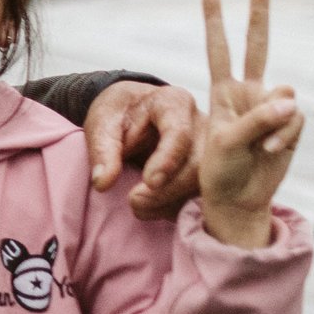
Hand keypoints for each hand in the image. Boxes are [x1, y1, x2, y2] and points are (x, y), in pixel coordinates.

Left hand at [86, 80, 202, 215]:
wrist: (130, 113)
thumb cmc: (118, 115)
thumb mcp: (102, 124)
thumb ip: (102, 151)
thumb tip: (102, 182)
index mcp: (174, 103)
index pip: (179, 132)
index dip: (167, 160)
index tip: (149, 182)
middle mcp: (201, 124)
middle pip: (200, 162)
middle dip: (171, 189)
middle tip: (135, 201)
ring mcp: (210, 149)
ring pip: (207, 182)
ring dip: (174, 202)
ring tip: (140, 208)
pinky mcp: (209, 171)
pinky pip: (204, 195)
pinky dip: (180, 208)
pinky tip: (155, 210)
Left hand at [196, 0, 305, 247]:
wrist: (240, 198)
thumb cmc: (221, 170)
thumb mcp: (227, 143)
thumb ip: (256, 119)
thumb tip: (291, 100)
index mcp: (223, 91)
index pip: (218, 50)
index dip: (215, 23)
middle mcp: (248, 92)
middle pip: (256, 45)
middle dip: (259, 12)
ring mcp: (271, 106)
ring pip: (284, 96)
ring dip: (274, 123)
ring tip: (258, 147)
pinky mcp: (291, 124)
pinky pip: (295, 121)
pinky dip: (285, 137)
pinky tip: (271, 151)